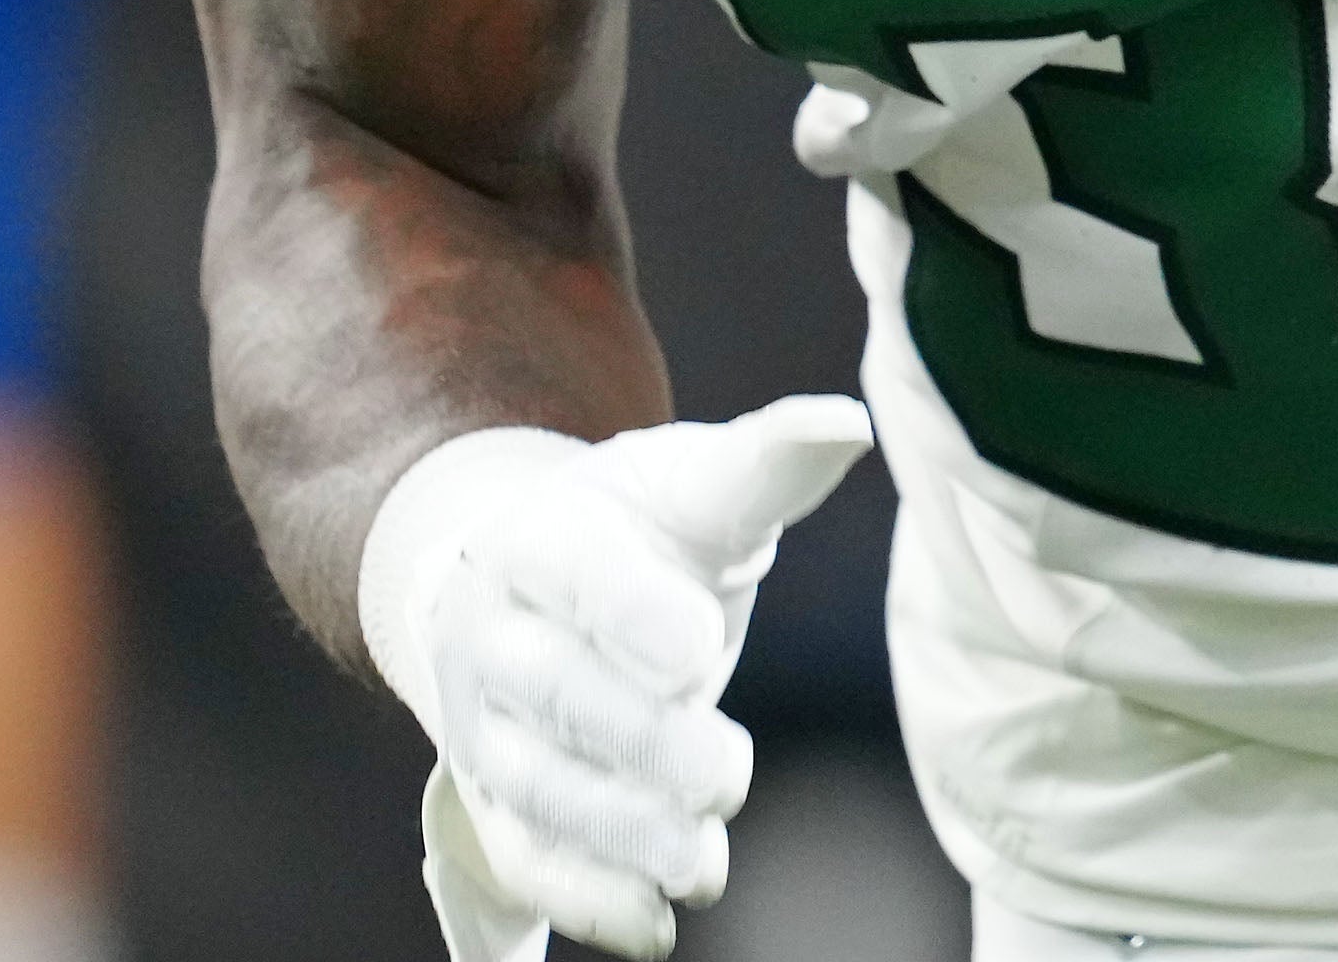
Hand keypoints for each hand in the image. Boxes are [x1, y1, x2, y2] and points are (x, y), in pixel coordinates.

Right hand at [361, 396, 875, 960]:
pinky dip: (585, 904)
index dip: (634, 615)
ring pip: (538, 793)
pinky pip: (526, 867)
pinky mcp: (498, 809)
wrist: (523, 583)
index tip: (700, 650)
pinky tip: (654, 926)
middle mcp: (495, 637)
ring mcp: (488, 729)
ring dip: (621, 839)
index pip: (579, 575)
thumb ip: (768, 463)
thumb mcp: (693, 483)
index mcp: (540, 538)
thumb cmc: (634, 529)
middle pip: (554, 697)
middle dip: (640, 745)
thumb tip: (849, 426)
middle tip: (727, 774)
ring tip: (702, 865)